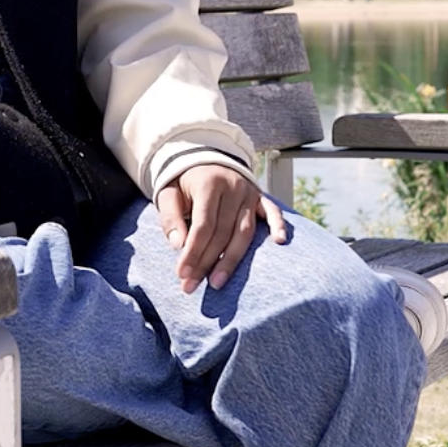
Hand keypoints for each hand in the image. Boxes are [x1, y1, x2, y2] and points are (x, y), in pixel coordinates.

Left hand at [156, 163, 289, 294]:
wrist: (206, 159)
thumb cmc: (184, 184)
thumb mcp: (168, 193)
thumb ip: (170, 217)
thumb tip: (178, 245)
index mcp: (209, 184)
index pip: (203, 225)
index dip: (193, 251)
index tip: (182, 274)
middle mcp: (233, 187)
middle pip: (223, 233)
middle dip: (206, 262)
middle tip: (191, 287)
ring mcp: (250, 192)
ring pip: (244, 232)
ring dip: (231, 260)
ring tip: (217, 283)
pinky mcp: (261, 197)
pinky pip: (273, 212)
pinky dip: (278, 225)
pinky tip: (279, 241)